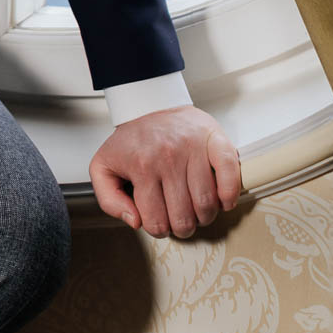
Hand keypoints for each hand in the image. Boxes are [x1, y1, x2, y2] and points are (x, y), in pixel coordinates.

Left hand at [90, 106, 241, 237]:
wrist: (151, 104)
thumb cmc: (132, 139)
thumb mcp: (103, 167)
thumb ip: (108, 200)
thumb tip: (134, 221)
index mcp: (142, 166)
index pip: (156, 221)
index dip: (158, 228)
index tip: (158, 219)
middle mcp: (168, 158)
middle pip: (184, 218)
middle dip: (182, 226)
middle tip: (179, 217)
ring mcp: (194, 149)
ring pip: (207, 205)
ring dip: (204, 215)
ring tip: (195, 207)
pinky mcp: (215, 141)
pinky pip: (230, 176)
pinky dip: (228, 195)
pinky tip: (221, 200)